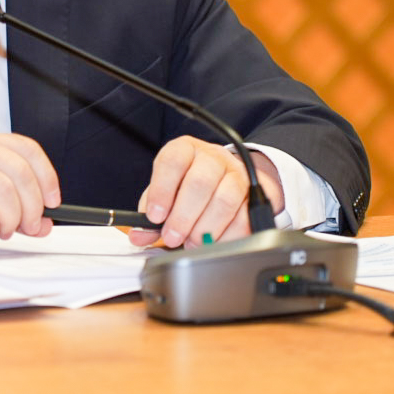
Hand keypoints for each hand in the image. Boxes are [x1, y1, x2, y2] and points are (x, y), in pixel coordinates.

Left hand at [127, 136, 283, 248]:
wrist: (224, 178)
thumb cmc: (187, 184)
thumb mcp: (166, 190)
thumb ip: (151, 211)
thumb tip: (139, 235)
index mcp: (185, 150)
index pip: (173, 161)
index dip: (162, 190)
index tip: (154, 217)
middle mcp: (212, 157)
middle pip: (200, 182)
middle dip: (183, 216)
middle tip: (172, 237)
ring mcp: (236, 173)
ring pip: (225, 199)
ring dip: (205, 228)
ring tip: (192, 243)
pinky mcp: (255, 193)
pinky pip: (244, 217)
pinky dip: (227, 236)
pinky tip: (213, 243)